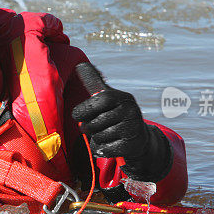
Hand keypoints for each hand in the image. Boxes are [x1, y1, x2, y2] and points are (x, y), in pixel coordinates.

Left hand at [71, 62, 171, 181]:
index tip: (76, 116)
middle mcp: (131, 110)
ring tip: (103, 134)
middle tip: (90, 127)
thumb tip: (80, 64)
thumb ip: (93, 82)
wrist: (137, 137)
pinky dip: (102, 149)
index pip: (100, 101)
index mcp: (122, 97)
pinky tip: (108, 145)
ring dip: (96, 138)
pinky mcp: (132, 145)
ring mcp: (133, 128)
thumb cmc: (115, 114)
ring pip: (100, 137)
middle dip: (88, 127)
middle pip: (96, 122)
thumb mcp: (107, 97)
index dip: (84, 109)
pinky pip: (106, 149)